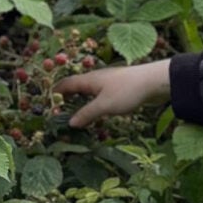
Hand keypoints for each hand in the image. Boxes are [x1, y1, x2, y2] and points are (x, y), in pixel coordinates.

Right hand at [54, 59, 171, 127]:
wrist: (156, 82)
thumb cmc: (127, 91)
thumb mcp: (104, 105)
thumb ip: (87, 114)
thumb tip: (71, 123)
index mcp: (89, 79)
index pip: (66, 84)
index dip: (55, 92)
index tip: (46, 103)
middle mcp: (97, 79)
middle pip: (77, 87)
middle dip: (67, 97)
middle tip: (58, 111)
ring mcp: (109, 83)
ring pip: (90, 92)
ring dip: (82, 101)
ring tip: (76, 114)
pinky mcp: (121, 89)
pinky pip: (102, 96)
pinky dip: (95, 104)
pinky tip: (98, 113)